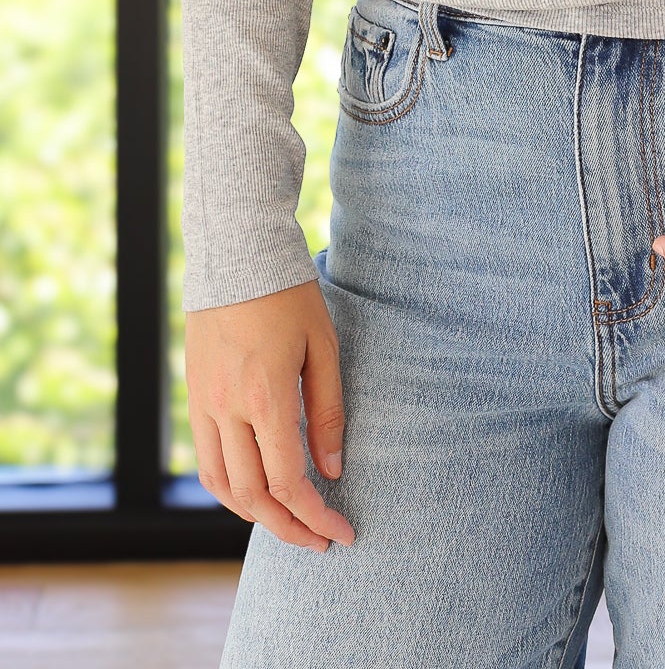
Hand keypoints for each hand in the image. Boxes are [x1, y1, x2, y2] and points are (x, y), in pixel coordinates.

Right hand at [185, 277, 355, 550]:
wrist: (236, 252)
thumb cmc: (289, 294)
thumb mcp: (324, 346)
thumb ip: (328, 411)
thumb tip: (333, 469)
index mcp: (267, 397)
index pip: (289, 482)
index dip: (316, 516)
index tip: (342, 533)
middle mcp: (228, 408)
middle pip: (253, 496)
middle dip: (289, 528)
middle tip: (319, 541)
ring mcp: (203, 403)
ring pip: (221, 485)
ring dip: (255, 515)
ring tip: (289, 523)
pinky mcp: (193, 395)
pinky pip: (205, 459)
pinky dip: (229, 487)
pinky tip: (255, 490)